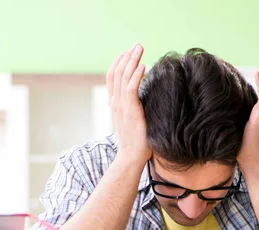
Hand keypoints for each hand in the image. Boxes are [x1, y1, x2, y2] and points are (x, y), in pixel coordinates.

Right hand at [106, 43, 150, 164]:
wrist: (131, 156)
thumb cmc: (136, 141)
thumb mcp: (133, 120)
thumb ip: (135, 108)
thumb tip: (146, 100)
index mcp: (115, 104)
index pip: (112, 78)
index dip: (118, 63)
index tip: (127, 52)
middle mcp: (115, 103)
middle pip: (117, 73)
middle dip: (126, 56)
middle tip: (137, 45)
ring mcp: (121, 106)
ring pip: (123, 77)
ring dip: (131, 60)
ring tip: (139, 48)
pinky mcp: (130, 110)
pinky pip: (131, 88)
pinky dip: (136, 75)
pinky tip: (143, 65)